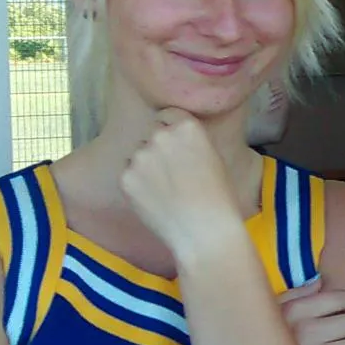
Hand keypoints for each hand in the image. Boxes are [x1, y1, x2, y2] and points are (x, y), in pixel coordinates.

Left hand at [122, 109, 245, 259]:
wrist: (204, 229)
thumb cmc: (218, 196)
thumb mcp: (212, 157)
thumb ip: (189, 142)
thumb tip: (171, 139)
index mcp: (187, 126)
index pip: (167, 115)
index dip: (171, 130)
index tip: (177, 147)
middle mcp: (161, 135)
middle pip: (151, 135)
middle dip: (158, 149)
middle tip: (172, 173)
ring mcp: (140, 156)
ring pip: (138, 155)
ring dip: (146, 167)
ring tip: (165, 190)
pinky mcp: (126, 177)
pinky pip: (128, 175)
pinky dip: (137, 185)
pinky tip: (155, 199)